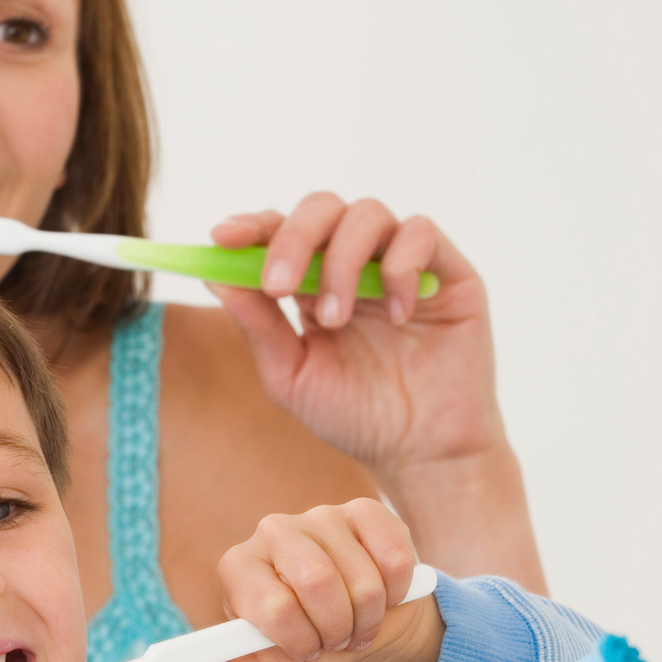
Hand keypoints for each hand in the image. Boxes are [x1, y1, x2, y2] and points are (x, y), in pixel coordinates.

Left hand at [178, 499, 441, 661]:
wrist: (360, 624)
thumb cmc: (307, 642)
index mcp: (239, 566)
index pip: (273, 605)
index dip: (300, 639)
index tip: (307, 650)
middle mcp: (272, 531)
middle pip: (318, 581)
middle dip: (336, 628)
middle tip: (337, 639)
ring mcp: (320, 516)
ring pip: (361, 578)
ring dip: (368, 618)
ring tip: (357, 624)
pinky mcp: (365, 512)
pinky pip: (393, 558)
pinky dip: (396, 593)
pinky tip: (383, 595)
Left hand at [207, 193, 504, 481]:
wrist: (420, 453)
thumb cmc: (354, 417)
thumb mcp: (290, 376)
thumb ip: (257, 326)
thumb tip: (214, 274)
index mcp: (313, 282)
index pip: (280, 231)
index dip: (251, 226)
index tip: (222, 238)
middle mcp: (357, 262)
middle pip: (320, 208)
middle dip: (291, 239)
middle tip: (277, 286)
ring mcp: (402, 262)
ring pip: (367, 213)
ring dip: (341, 262)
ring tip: (335, 319)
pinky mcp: (447, 272)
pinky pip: (421, 233)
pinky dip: (399, 268)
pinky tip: (396, 317)